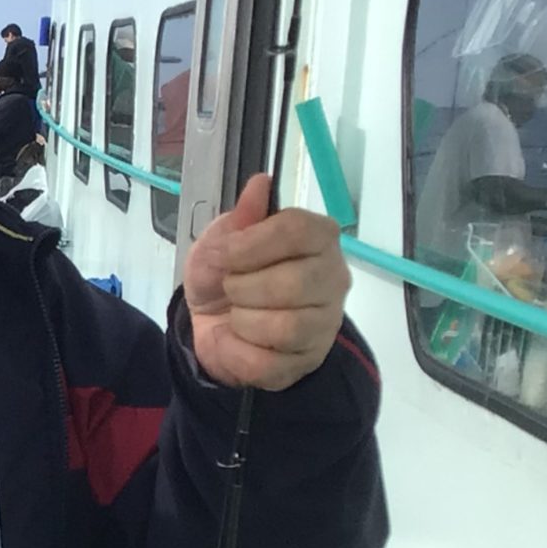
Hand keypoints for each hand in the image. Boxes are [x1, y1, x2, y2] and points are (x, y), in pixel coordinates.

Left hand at [181, 173, 351, 390]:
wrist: (213, 325)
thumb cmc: (224, 274)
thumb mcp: (219, 241)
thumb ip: (240, 218)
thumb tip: (260, 184)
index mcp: (317, 237)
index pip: (297, 230)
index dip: (252, 243)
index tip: (226, 253)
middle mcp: (333, 277)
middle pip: (294, 283)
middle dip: (243, 287)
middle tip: (231, 288)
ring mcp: (326, 323)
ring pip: (284, 327)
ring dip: (242, 322)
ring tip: (236, 314)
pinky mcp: (308, 360)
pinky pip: (268, 363)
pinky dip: (236, 352)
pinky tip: (235, 341)